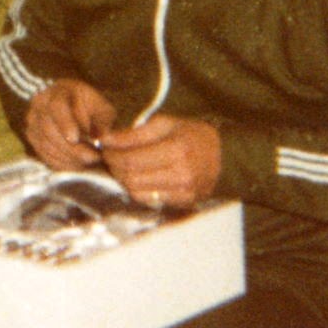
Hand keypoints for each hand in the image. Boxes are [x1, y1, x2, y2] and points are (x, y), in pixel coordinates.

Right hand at [23, 79, 116, 169]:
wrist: (78, 113)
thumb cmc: (93, 110)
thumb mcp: (104, 111)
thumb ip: (104, 123)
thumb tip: (102, 139)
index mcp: (59, 91)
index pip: (56, 106)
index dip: (64, 123)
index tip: (76, 139)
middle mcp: (40, 103)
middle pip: (48, 128)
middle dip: (72, 148)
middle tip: (94, 157)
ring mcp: (33, 120)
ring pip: (45, 144)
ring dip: (68, 157)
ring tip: (90, 161)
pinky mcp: (32, 137)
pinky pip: (43, 154)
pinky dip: (62, 163)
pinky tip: (79, 164)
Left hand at [99, 114, 221, 208]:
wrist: (223, 156)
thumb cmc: (191, 135)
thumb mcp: (164, 124)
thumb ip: (134, 134)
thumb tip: (105, 139)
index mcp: (177, 150)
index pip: (131, 160)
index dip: (112, 155)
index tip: (104, 147)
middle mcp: (181, 175)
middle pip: (131, 178)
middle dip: (114, 167)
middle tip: (110, 156)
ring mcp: (183, 192)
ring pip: (136, 191)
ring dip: (123, 179)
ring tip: (122, 166)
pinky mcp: (182, 203)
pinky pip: (148, 200)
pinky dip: (137, 189)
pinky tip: (137, 177)